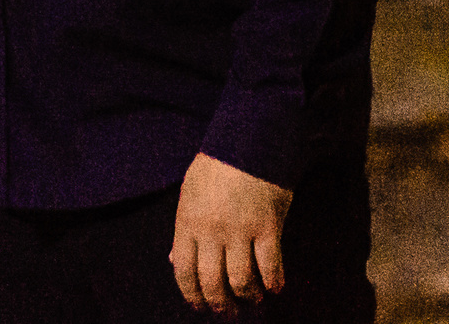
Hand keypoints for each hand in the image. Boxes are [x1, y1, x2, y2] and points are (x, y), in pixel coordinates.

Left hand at [171, 152, 291, 312]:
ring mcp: (240, 229)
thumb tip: (174, 262)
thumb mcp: (189, 194)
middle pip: (212, 281)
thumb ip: (184, 230)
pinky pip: (270, 266)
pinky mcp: (268, 227)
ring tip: (252, 299)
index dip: (190, 293)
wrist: (248, 142)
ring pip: (241, 280)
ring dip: (248, 297)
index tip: (198, 306)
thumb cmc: (216, 168)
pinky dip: (273, 283)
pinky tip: (274, 288)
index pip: (183, 269)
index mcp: (187, 221)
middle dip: (219, 303)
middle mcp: (211, 229)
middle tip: (227, 311)